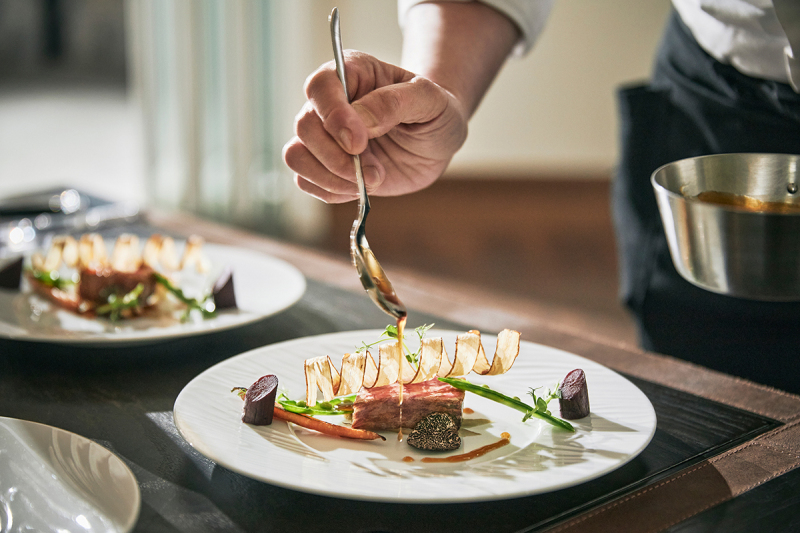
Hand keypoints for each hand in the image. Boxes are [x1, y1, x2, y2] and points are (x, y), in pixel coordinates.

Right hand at [283, 51, 467, 202]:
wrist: (437, 141)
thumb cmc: (435, 111)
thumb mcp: (430, 100)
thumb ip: (394, 103)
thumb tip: (359, 122)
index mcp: (352, 74)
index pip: (320, 87)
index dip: (333, 116)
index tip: (358, 142)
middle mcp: (330, 104)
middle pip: (304, 126)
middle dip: (336, 157)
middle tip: (375, 171)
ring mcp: (324, 137)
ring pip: (297, 156)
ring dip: (331, 177)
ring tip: (372, 181)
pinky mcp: (325, 166)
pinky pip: (306, 182)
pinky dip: (331, 191)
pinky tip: (361, 187)